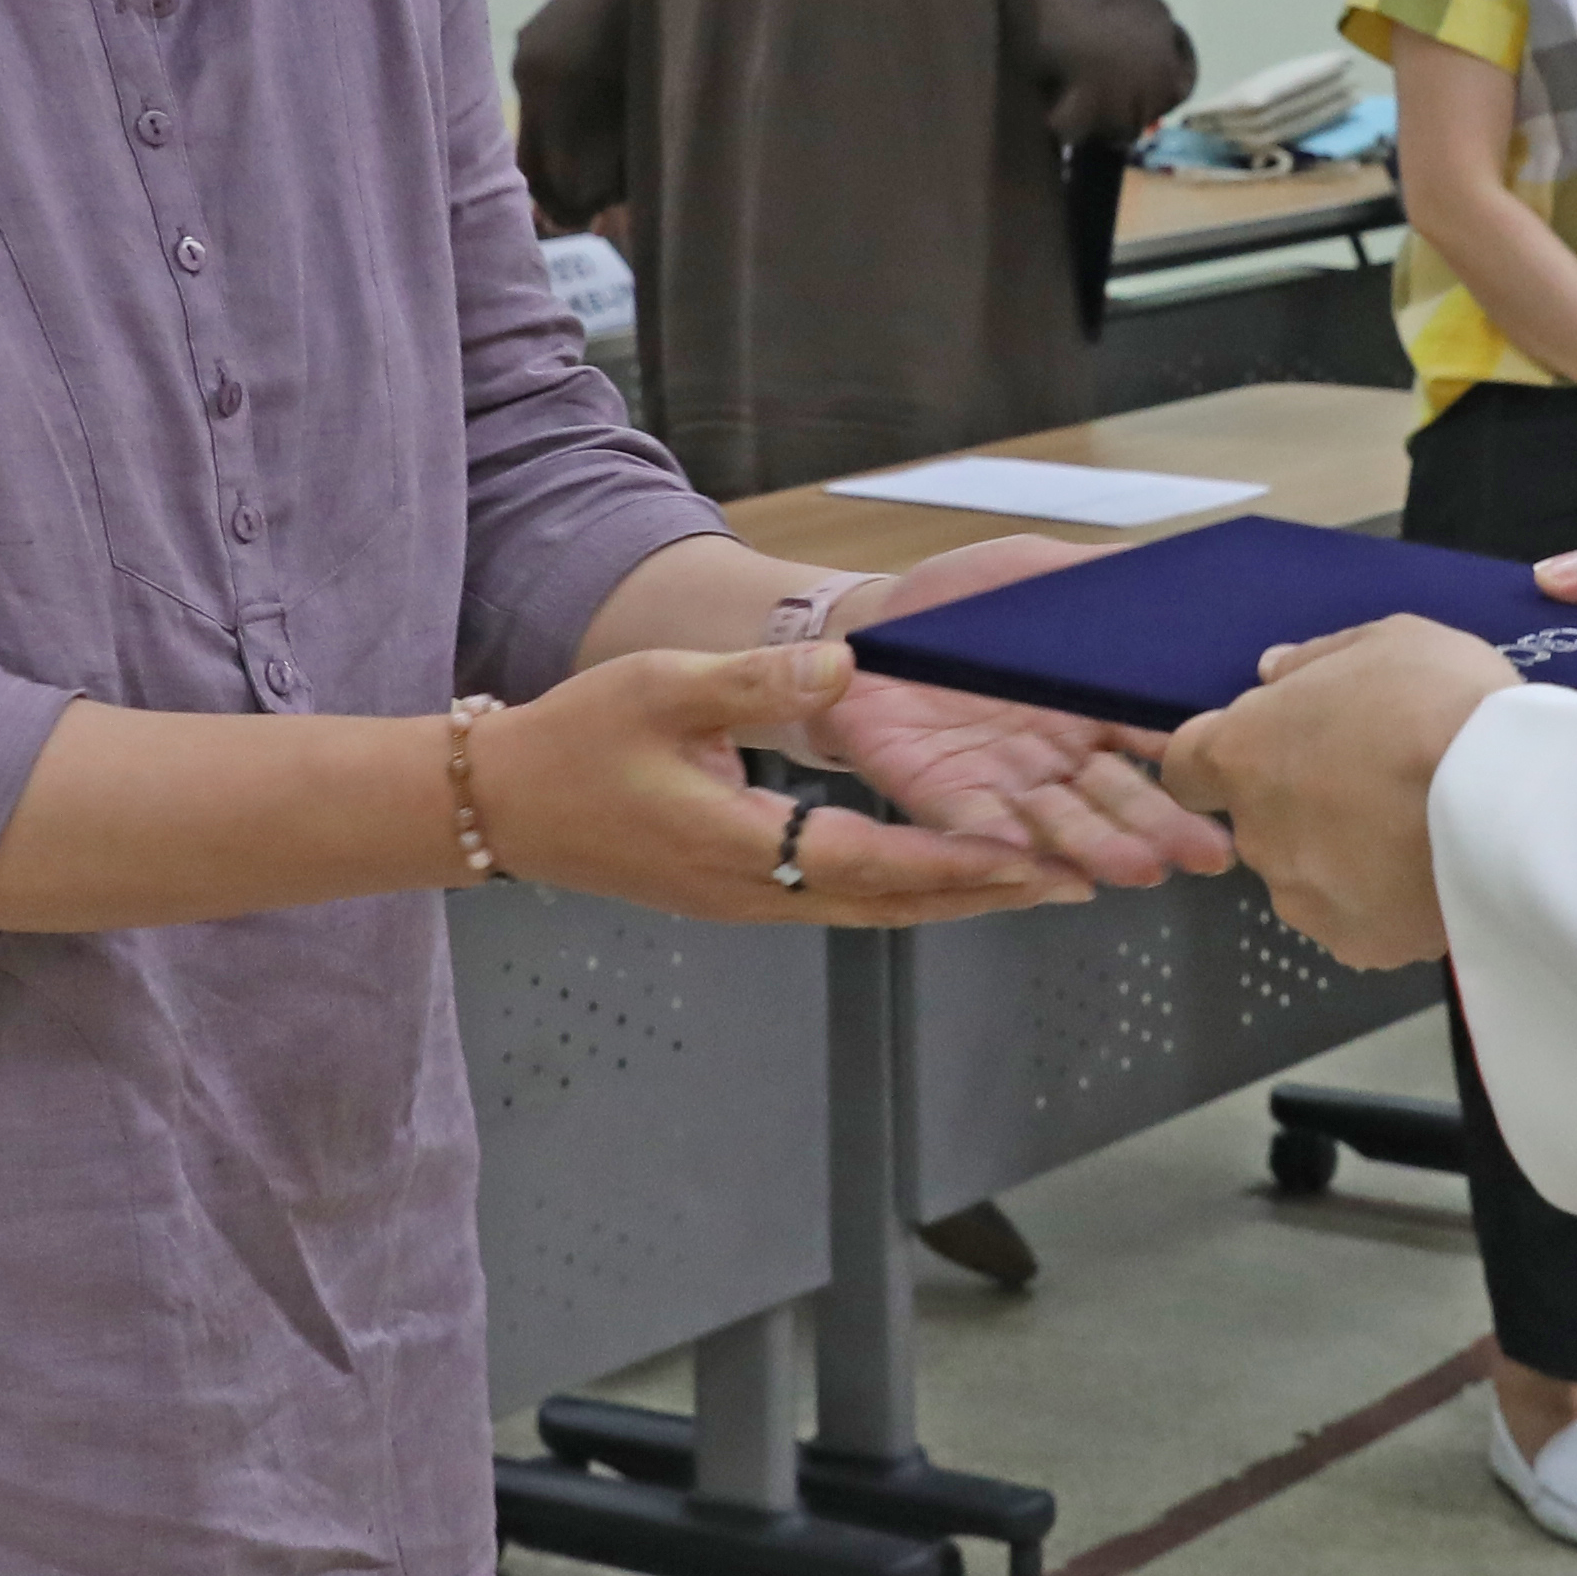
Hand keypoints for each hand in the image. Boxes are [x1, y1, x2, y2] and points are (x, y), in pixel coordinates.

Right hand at [478, 642, 1064, 921]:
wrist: (501, 805)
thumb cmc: (573, 742)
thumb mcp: (662, 689)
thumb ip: (756, 679)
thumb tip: (845, 666)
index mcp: (738, 847)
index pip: (868, 864)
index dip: (952, 863)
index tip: (1030, 857)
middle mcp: (752, 892)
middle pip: (890, 905)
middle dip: (983, 894)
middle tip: (1075, 878)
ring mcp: (745, 902)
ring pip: (870, 909)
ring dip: (952, 896)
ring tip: (1037, 877)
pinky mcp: (737, 894)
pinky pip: (838, 899)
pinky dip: (904, 887)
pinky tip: (944, 866)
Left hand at [808, 540, 1233, 890]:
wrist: (863, 629)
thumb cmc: (954, 605)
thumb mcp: (1031, 572)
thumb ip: (1096, 578)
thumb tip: (1173, 568)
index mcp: (1087, 708)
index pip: (1153, 736)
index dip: (1193, 755)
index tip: (1237, 768)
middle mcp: (1057, 756)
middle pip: (1119, 796)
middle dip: (1163, 825)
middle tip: (1210, 852)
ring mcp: (1004, 782)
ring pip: (1059, 824)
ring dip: (1099, 849)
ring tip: (1140, 867)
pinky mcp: (944, 798)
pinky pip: (977, 827)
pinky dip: (1007, 848)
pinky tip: (1041, 867)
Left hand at [1157, 618, 1514, 974]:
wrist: (1513, 801)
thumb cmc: (1439, 702)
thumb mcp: (1386, 640)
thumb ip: (1316, 660)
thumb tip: (1274, 675)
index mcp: (1244, 753)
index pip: (1185, 766)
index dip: (1222, 758)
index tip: (1272, 748)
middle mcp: (1257, 835)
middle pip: (1258, 820)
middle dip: (1301, 803)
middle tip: (1375, 780)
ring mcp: (1303, 897)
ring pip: (1306, 874)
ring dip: (1340, 856)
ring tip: (1415, 832)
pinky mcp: (1357, 944)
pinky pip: (1357, 918)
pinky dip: (1383, 901)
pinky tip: (1433, 873)